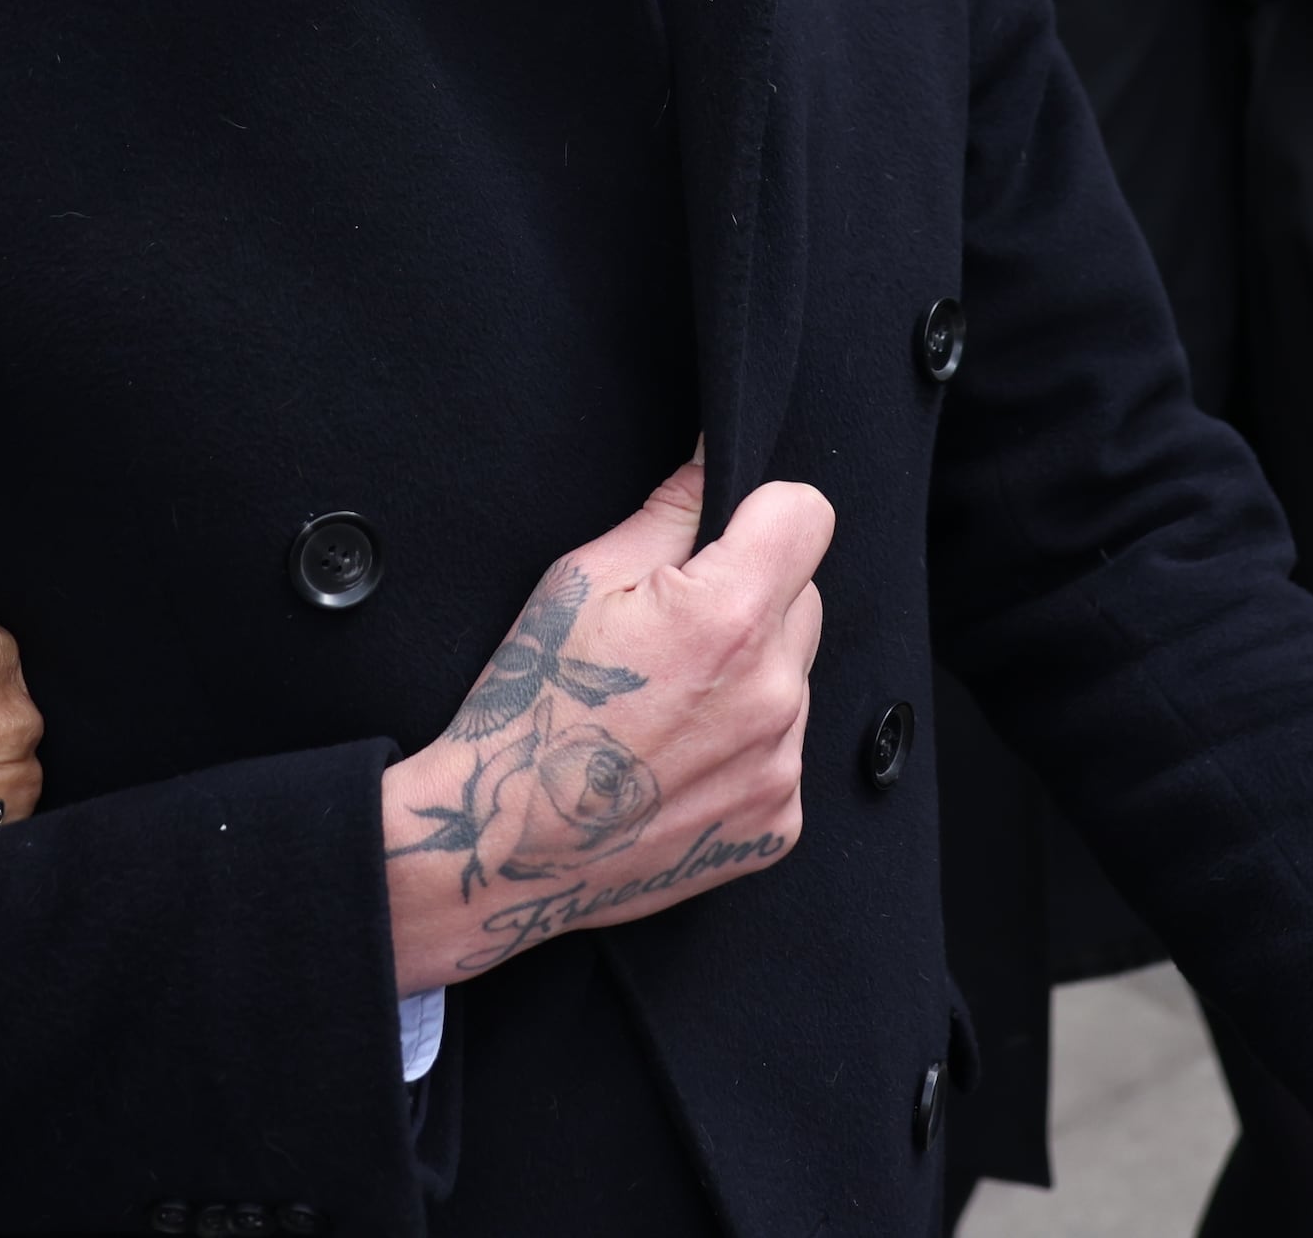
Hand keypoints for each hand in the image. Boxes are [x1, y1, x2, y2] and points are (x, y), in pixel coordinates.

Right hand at [378, 453, 829, 994]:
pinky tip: (677, 757)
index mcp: (727, 618)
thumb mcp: (578, 581)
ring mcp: (781, 765)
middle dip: (751, 596)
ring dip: (751, 673)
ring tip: (667, 704)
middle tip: (672, 634)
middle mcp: (773, 693)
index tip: (727, 533)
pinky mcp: (779, 822)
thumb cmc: (529, 710)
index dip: (764, 511)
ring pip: (794, 675)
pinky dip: (745, 743)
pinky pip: (785, 748)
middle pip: (803, 597)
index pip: (808, 513)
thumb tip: (716, 462)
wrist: (504, 850)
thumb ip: (669, 512)